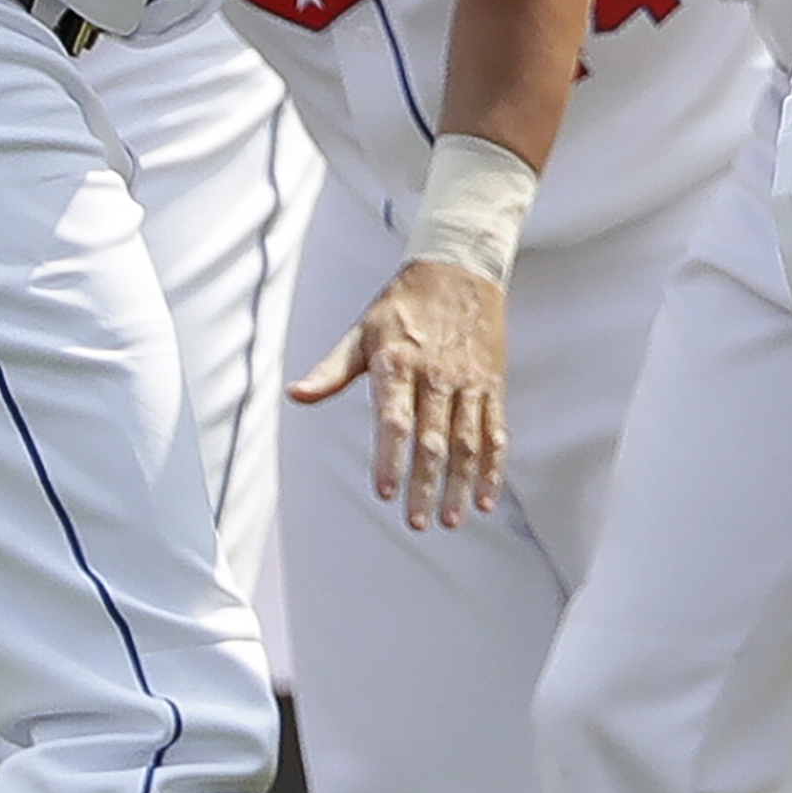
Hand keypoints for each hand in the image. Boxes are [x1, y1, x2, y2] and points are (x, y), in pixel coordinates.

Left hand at [292, 255, 512, 527]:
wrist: (460, 270)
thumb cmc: (402, 305)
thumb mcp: (360, 331)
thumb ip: (331, 370)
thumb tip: (296, 394)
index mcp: (398, 363)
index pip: (394, 419)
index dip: (390, 456)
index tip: (384, 492)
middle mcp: (436, 376)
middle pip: (433, 439)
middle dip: (426, 485)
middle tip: (417, 523)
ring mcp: (468, 383)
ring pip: (467, 442)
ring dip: (460, 484)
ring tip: (450, 520)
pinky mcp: (491, 386)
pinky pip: (495, 432)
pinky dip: (492, 468)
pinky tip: (485, 498)